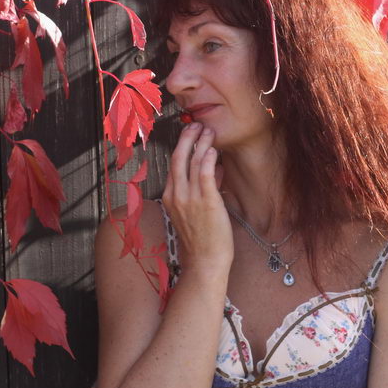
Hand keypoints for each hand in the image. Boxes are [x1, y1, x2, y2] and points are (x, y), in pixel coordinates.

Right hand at [161, 123, 233, 275]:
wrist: (204, 262)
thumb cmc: (202, 239)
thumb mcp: (195, 211)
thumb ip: (204, 187)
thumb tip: (215, 167)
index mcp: (171, 197)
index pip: (174, 165)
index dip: (182, 146)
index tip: (191, 134)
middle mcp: (177, 195)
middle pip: (178, 158)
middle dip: (187, 138)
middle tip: (196, 125)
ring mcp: (190, 199)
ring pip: (192, 162)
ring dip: (201, 144)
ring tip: (208, 131)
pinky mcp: (207, 203)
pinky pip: (205, 174)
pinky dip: (208, 159)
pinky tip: (213, 150)